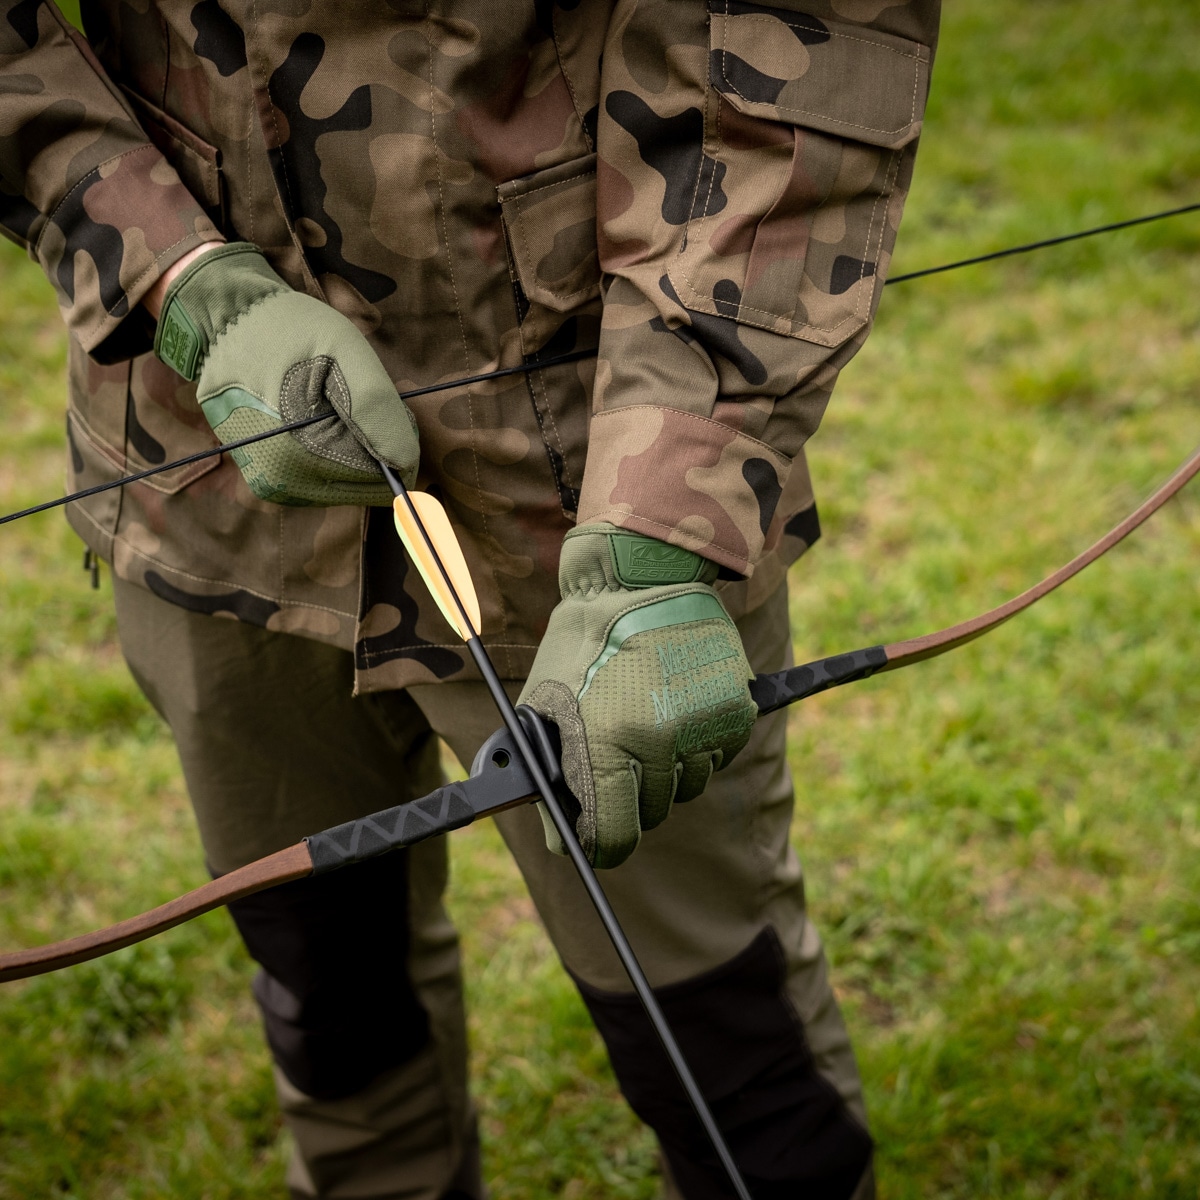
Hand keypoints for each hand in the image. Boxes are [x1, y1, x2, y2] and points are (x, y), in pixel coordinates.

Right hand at [151, 242, 418, 505]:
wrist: (225, 322)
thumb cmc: (287, 330)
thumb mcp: (344, 352)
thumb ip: (376, 408)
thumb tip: (405, 463)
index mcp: (299, 458)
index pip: (379, 477)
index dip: (392, 441)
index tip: (379, 404)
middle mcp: (281, 484)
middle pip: (362, 484)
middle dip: (372, 447)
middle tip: (353, 399)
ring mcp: (271, 485)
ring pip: (345, 484)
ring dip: (352, 450)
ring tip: (330, 404)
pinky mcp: (268, 480)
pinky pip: (322, 479)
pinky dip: (333, 453)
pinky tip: (317, 418)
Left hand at [519, 524, 757, 867]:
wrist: (641, 577)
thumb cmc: (583, 642)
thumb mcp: (544, 703)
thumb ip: (549, 773)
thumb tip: (556, 834)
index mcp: (603, 744)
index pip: (611, 837)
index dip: (600, 844)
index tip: (596, 838)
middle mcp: (658, 743)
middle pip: (650, 814)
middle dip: (630, 794)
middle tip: (618, 750)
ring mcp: (702, 728)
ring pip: (686, 787)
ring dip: (667, 769)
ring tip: (647, 715)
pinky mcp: (735, 712)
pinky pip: (715, 757)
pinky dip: (698, 743)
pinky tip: (677, 704)